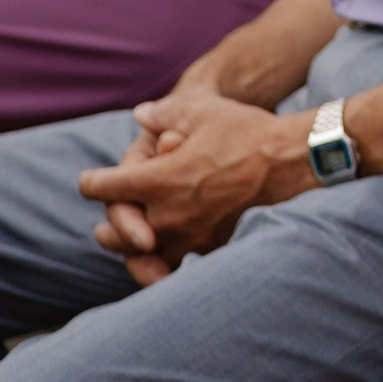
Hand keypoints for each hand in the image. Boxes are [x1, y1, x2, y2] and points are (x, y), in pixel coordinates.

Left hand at [78, 81, 304, 281]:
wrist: (292, 163)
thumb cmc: (246, 132)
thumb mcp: (201, 112)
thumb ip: (163, 114)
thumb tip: (141, 115)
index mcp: (157, 180)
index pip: (102, 187)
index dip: (91, 182)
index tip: (89, 182)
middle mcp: (167, 215)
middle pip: (115, 232)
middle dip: (110, 224)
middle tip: (103, 229)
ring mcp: (190, 238)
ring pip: (142, 257)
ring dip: (132, 251)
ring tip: (133, 247)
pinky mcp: (211, 251)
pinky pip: (175, 269)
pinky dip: (164, 268)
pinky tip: (166, 262)